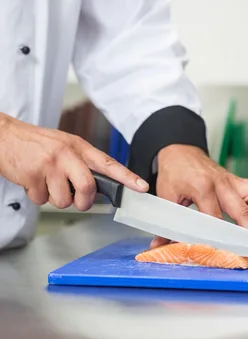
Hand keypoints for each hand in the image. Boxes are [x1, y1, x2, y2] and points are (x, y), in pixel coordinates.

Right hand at [0, 114, 147, 209]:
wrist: (4, 137)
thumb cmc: (35, 144)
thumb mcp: (64, 146)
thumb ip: (81, 163)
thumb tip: (95, 188)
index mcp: (78, 147)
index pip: (108, 163)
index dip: (127, 177)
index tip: (142, 188)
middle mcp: (67, 155)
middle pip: (88, 188)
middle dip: (83, 201)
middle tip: (77, 200)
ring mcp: (50, 165)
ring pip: (63, 200)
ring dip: (54, 198)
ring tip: (45, 182)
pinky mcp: (33, 175)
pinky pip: (42, 200)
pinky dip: (37, 195)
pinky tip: (32, 180)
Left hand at [152, 145, 247, 260]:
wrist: (180, 149)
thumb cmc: (173, 173)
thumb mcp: (166, 196)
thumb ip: (166, 224)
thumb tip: (158, 247)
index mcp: (202, 187)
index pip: (215, 219)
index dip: (218, 238)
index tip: (222, 253)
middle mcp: (222, 183)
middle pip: (242, 211)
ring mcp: (232, 180)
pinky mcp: (238, 180)